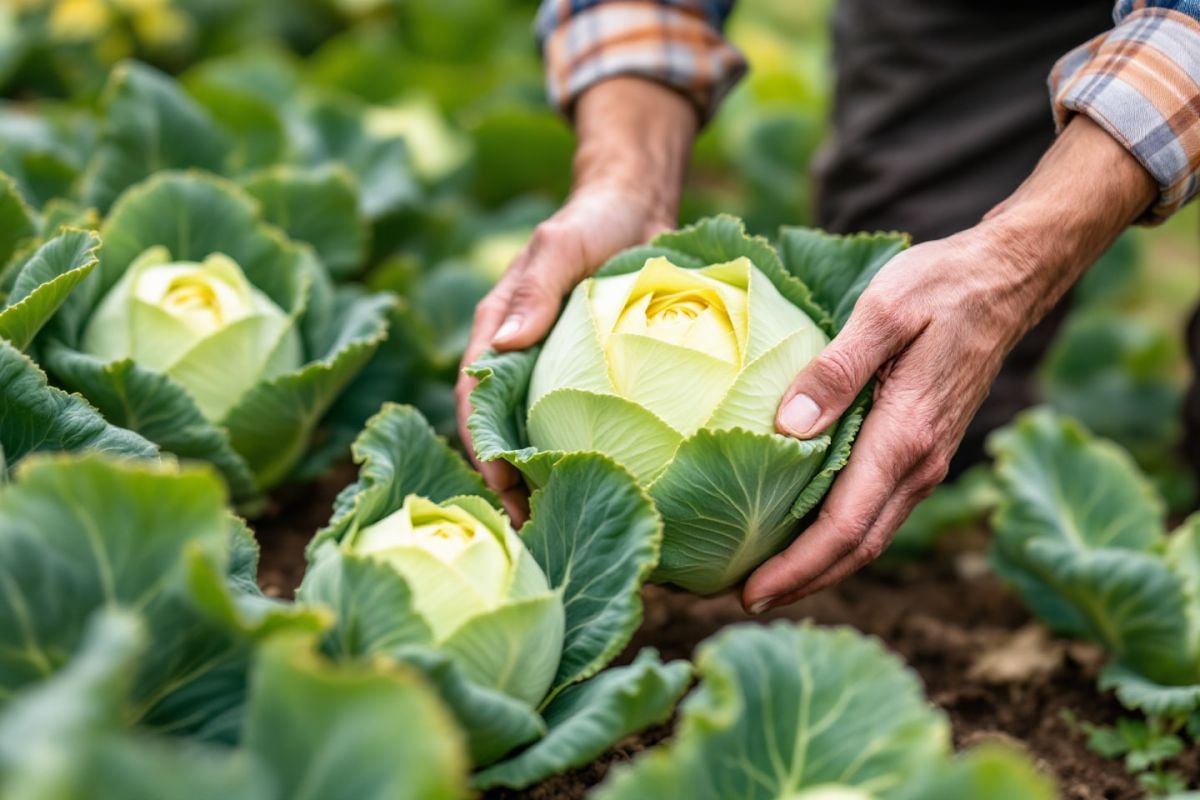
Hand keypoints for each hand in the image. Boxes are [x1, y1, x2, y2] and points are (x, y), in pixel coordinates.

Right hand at [456, 187, 673, 521]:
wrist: (638, 208)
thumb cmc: (592, 222)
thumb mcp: (561, 246)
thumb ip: (535, 288)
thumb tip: (507, 342)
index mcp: (498, 331)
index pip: (475, 397)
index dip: (482, 442)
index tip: (502, 481)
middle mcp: (520, 359)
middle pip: (501, 429)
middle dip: (508, 479)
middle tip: (531, 524)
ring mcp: (553, 372)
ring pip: (537, 435)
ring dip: (541, 478)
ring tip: (561, 522)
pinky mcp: (590, 379)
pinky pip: (578, 424)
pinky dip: (581, 457)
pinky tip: (605, 489)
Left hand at [741, 115, 1157, 612]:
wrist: (1007, 279)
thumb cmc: (942, 286)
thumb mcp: (884, 309)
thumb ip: (836, 368)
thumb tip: (788, 425)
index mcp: (906, 434)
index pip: (845, 524)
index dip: (797, 566)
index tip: (752, 592)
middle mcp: (920, 462)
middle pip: (857, 547)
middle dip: (802, 582)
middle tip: (744, 601)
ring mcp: (927, 461)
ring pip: (871, 535)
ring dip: (821, 566)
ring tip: (767, 580)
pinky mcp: (924, 450)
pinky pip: (878, 511)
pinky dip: (841, 536)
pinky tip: (805, 533)